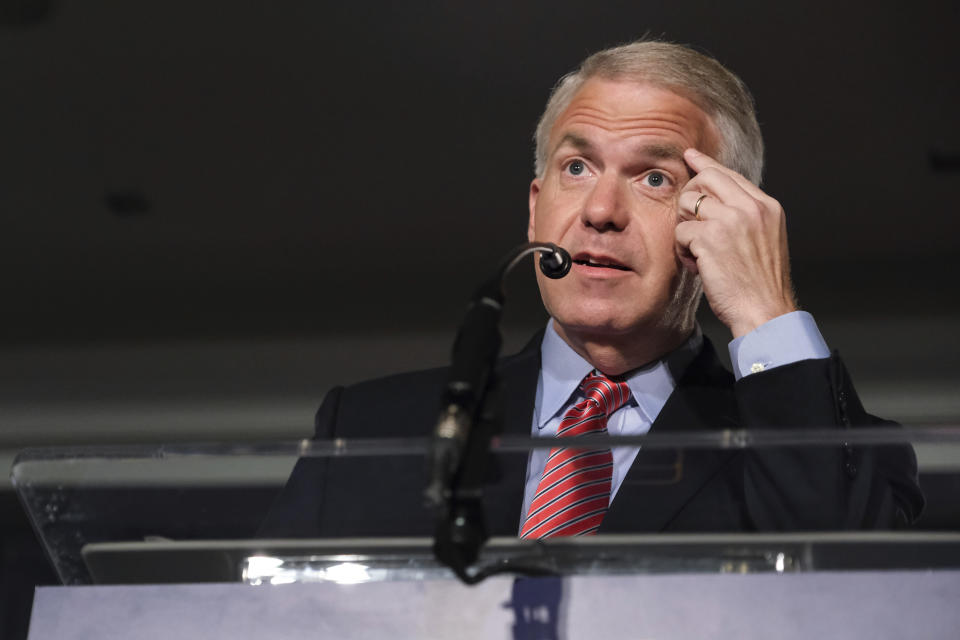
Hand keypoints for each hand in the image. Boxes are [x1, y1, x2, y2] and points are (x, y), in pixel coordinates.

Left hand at [675, 148, 796, 337]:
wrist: (765, 311)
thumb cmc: (759, 284)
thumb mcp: (763, 239)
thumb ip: (745, 216)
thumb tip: (714, 200)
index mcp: (766, 206)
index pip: (729, 174)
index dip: (705, 164)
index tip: (691, 156)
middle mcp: (751, 207)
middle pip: (705, 179)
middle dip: (689, 197)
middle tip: (689, 222)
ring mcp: (731, 220)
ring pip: (687, 203)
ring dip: (685, 229)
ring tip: (697, 252)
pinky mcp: (710, 238)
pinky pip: (680, 232)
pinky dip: (683, 251)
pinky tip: (698, 266)